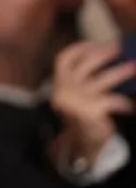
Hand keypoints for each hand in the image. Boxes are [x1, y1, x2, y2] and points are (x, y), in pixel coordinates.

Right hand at [50, 41, 135, 166]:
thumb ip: (89, 79)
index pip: (64, 59)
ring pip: (101, 80)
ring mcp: (76, 102)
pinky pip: (111, 101)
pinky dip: (123, 102)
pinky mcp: (89, 112)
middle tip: (119, 48)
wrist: (84, 144)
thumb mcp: (81, 95)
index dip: (80, 49)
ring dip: (120, 72)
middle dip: (103, 54)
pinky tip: (129, 106)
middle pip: (85, 66)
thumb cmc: (86, 114)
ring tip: (134, 67)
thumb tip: (112, 57)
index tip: (95, 44)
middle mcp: (64, 90)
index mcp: (59, 84)